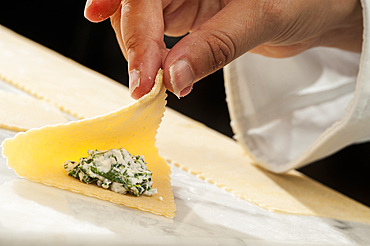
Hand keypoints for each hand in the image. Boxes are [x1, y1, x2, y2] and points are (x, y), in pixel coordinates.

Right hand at [84, 0, 361, 98]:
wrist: (317, 9)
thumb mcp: (261, 18)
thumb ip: (215, 46)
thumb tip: (173, 78)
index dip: (138, 33)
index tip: (143, 76)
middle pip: (134, 8)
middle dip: (134, 47)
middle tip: (143, 86)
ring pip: (140, 24)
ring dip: (141, 56)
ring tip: (151, 83)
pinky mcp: (186, 18)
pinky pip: (158, 37)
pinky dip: (153, 59)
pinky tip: (155, 73)